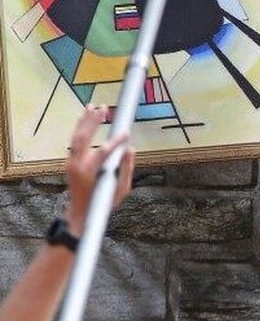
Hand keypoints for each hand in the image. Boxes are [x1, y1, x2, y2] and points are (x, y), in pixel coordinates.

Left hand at [64, 106, 134, 233]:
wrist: (79, 214)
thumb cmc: (102, 203)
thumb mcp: (120, 191)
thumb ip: (126, 169)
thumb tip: (130, 149)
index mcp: (89, 174)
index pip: (103, 152)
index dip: (116, 141)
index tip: (126, 132)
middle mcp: (77, 166)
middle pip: (84, 138)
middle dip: (93, 121)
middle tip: (104, 108)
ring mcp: (71, 163)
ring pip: (77, 137)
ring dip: (85, 121)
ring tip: (93, 106)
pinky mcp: (70, 161)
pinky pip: (75, 141)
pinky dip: (80, 128)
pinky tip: (86, 119)